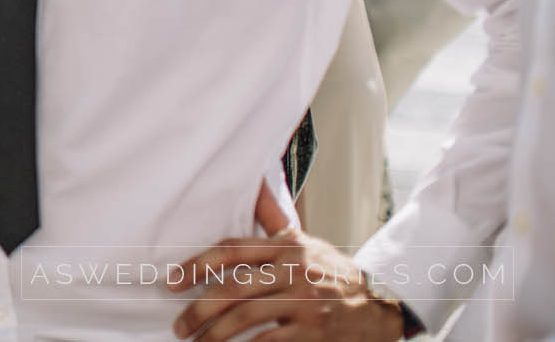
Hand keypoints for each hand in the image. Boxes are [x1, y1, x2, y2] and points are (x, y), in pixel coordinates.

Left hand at [171, 181, 405, 339]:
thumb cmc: (334, 273)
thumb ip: (272, 235)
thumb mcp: (306, 244)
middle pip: (233, 288)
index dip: (197, 265)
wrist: (381, 303)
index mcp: (286, 246)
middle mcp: (294, 270)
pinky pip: (268, 341)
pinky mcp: (314, 331)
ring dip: (216, 334)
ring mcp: (305, 301)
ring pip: (246, 316)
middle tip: (181, 326)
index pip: (231, 250)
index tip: (173, 282)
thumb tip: (237, 223)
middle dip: (200, 310)